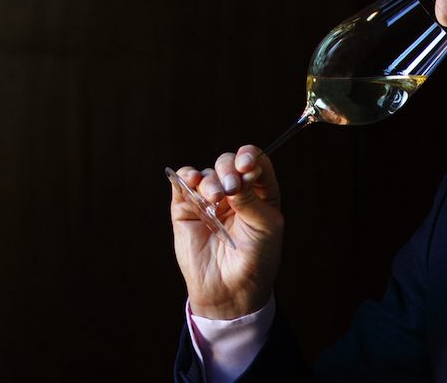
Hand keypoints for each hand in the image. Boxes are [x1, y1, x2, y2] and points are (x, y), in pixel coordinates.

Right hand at [170, 146, 283, 319]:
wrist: (230, 289)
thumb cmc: (256, 259)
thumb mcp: (265, 226)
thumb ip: (250, 198)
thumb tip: (235, 173)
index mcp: (260, 193)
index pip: (255, 162)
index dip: (249, 157)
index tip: (245, 165)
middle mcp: (235, 192)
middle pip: (229, 163)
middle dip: (228, 169)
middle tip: (230, 188)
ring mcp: (209, 199)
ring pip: (207, 173)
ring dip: (210, 181)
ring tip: (214, 199)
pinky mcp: (186, 209)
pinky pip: (182, 183)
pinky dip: (185, 176)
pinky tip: (190, 181)